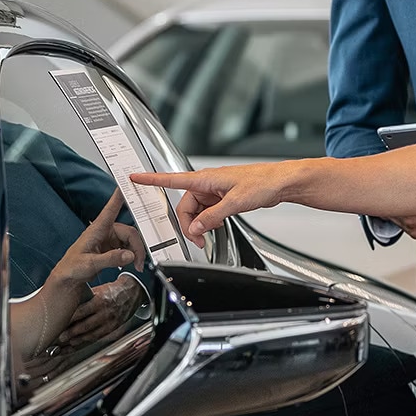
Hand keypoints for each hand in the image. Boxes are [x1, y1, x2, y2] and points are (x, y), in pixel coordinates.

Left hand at [48, 190, 146, 295]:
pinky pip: (128, 247)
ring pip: (131, 241)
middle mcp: (106, 231)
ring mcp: (110, 238)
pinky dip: (132, 255)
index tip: (126, 183)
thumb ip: (109, 259)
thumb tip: (128, 255)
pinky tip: (129, 263)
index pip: (111, 208)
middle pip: (130, 232)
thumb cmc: (72, 267)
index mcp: (97, 229)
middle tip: (138, 262)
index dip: (119, 196)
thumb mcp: (89, 264)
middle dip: (137, 247)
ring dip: (135, 252)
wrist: (69, 277)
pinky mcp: (113, 247)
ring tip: (134, 265)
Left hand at [57, 276, 143, 350]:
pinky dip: (87, 342)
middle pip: (85, 326)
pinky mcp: (114, 329)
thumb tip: (67, 304)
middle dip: (71, 333)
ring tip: (66, 344)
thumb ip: (84, 298)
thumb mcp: (98, 290)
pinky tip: (79, 344)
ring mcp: (111, 323)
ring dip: (77, 340)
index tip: (59, 324)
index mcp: (101, 301)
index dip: (69, 320)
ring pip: (91, 335)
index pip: (81, 312)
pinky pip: (98, 338)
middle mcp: (106, 313)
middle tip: (60, 337)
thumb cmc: (113, 290)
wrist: (132, 292)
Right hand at [131, 163, 294, 244]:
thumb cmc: (263, 182)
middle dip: (188, 223)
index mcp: (206, 179)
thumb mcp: (235, 202)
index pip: (172, 179)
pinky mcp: (224, 198)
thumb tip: (196, 227)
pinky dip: (209, 222)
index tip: (135, 177)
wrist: (280, 183)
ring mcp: (216, 191)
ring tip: (209, 234)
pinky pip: (208, 212)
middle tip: (198, 238)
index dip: (151, 180)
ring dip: (199, 225)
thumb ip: (212, 216)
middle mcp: (208, 184)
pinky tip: (216, 226)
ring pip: (197, 211)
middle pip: (185, 206)